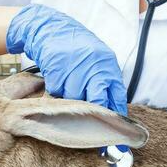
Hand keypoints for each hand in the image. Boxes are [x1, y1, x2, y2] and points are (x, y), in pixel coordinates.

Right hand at [6, 3, 127, 115]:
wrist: (50, 28)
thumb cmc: (76, 49)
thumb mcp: (97, 62)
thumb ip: (104, 84)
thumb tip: (113, 115)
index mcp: (108, 65)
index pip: (116, 98)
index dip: (115, 120)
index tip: (115, 139)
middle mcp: (94, 66)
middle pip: (96, 102)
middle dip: (92, 116)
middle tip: (87, 124)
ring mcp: (75, 66)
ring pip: (74, 100)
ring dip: (70, 101)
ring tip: (67, 89)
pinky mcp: (57, 67)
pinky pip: (57, 92)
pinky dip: (56, 91)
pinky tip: (57, 80)